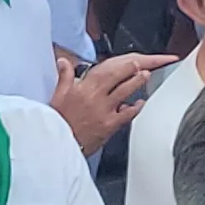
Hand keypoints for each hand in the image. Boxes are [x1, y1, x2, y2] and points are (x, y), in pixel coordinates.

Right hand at [51, 48, 172, 153]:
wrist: (58, 145)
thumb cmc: (59, 121)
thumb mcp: (58, 95)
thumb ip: (64, 76)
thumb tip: (63, 61)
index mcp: (84, 88)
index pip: (106, 70)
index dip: (121, 63)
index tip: (131, 59)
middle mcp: (96, 97)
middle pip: (118, 77)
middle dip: (133, 69)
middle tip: (143, 64)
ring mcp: (105, 111)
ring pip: (125, 92)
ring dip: (137, 82)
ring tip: (146, 76)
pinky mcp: (110, 126)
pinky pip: (127, 114)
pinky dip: (136, 107)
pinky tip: (141, 103)